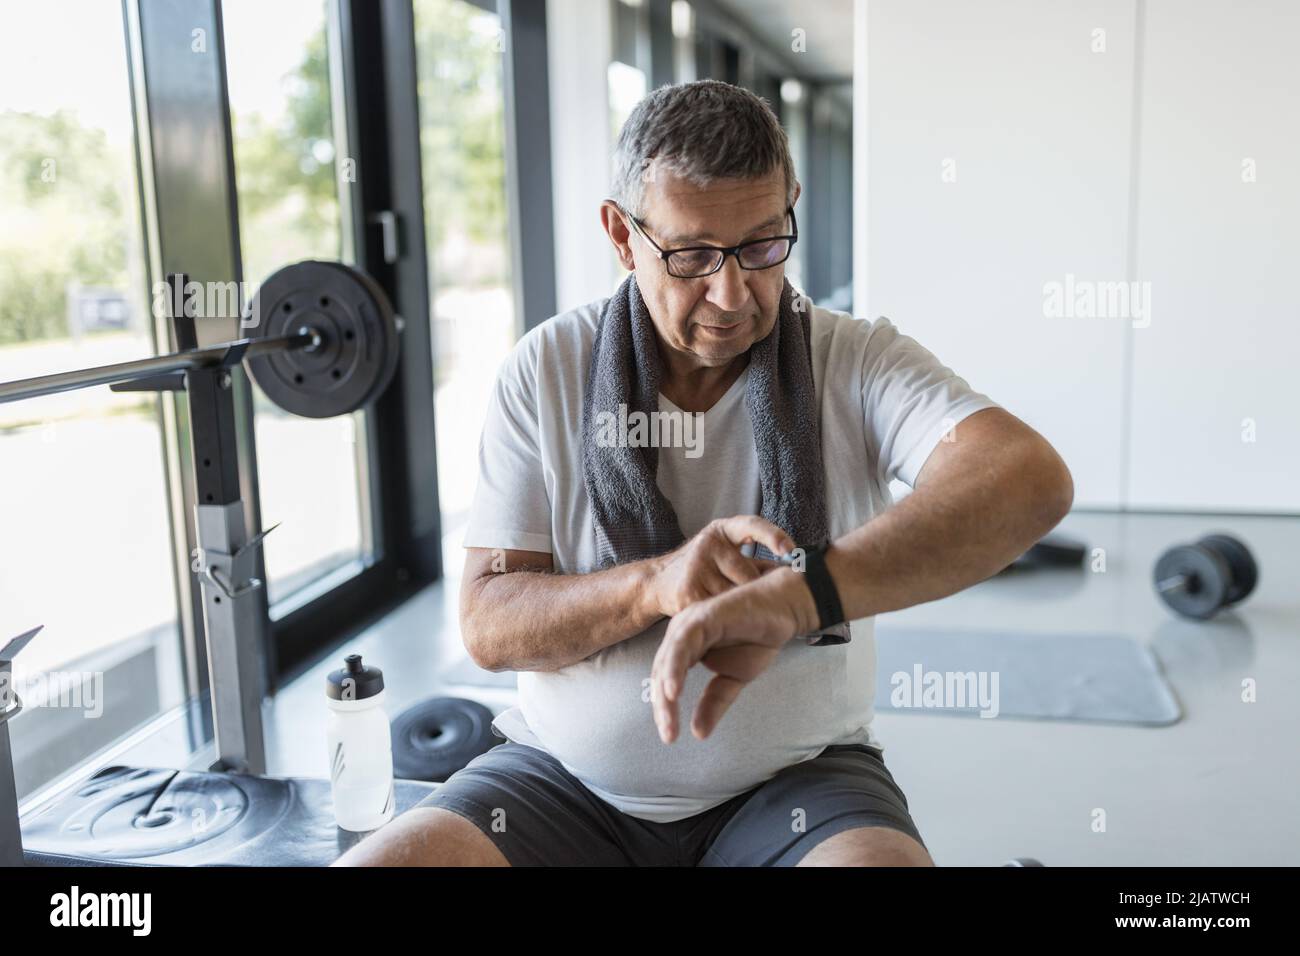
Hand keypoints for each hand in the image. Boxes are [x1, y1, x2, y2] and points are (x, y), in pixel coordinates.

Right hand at [648, 515, 793, 617]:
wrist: (657, 582)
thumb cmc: (702, 569)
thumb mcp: (725, 555)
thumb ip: (756, 562)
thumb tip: (796, 571)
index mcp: (721, 530)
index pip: (752, 525)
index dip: (774, 536)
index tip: (792, 551)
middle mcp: (708, 544)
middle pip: (748, 575)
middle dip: (752, 592)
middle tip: (749, 600)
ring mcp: (696, 567)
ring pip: (734, 596)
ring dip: (736, 608)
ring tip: (728, 608)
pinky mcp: (688, 592)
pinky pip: (719, 610)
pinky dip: (722, 618)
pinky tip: (719, 619)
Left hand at [650, 567, 818, 742]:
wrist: (783, 609)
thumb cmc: (757, 637)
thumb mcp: (734, 679)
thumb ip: (714, 703)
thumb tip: (698, 734)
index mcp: (685, 647)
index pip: (666, 681)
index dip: (665, 709)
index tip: (670, 736)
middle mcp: (682, 633)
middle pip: (662, 673)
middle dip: (663, 706)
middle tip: (668, 735)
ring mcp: (690, 623)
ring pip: (668, 660)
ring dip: (666, 691)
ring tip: (667, 719)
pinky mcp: (704, 616)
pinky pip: (684, 643)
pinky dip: (676, 667)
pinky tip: (674, 690)